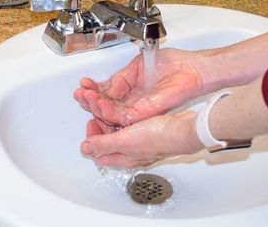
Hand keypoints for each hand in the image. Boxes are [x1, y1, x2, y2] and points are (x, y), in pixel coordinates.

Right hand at [74, 48, 206, 126]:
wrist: (192, 69)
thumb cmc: (172, 65)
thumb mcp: (136, 67)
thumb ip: (120, 79)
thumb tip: (104, 87)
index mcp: (131, 92)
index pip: (108, 96)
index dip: (93, 92)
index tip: (83, 85)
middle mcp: (134, 104)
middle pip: (106, 108)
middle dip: (90, 100)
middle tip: (78, 93)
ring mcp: (139, 110)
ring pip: (112, 115)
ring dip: (95, 105)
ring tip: (84, 96)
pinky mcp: (146, 112)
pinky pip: (123, 116)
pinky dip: (108, 110)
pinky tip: (97, 101)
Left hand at [81, 111, 202, 167]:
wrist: (182, 131)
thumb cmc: (157, 138)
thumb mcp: (124, 141)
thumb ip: (104, 144)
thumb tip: (85, 149)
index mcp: (123, 158)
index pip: (99, 152)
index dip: (91, 137)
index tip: (91, 121)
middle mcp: (132, 153)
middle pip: (109, 142)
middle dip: (100, 127)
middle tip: (97, 112)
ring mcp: (142, 143)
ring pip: (120, 134)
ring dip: (111, 121)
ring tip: (108, 108)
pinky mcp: (151, 133)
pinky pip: (132, 127)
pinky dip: (124, 118)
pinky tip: (127, 110)